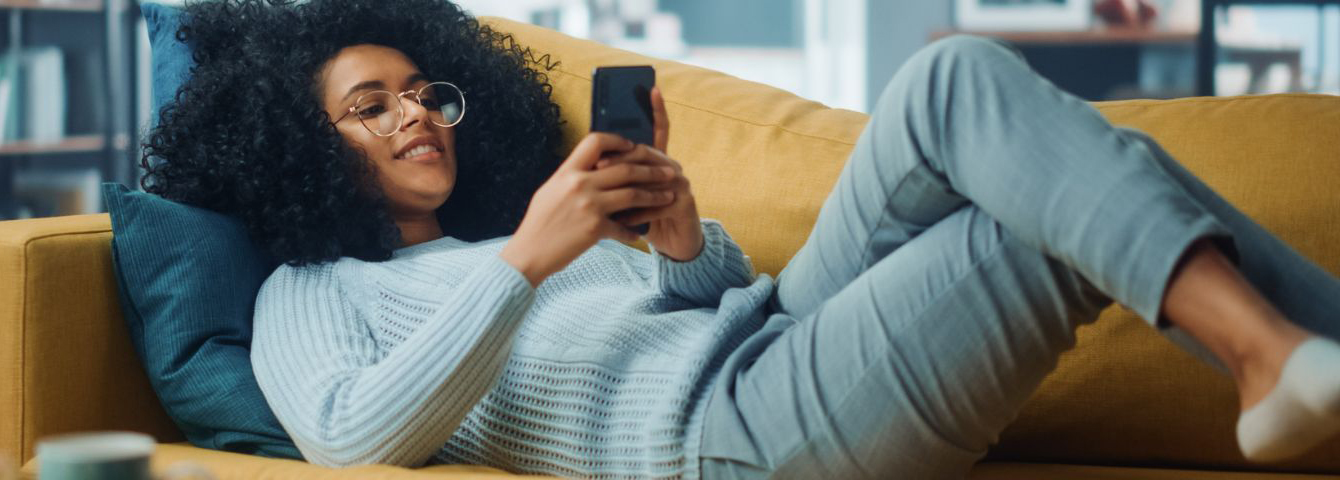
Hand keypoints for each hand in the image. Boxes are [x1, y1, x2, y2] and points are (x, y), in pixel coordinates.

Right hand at [500, 132, 678, 286]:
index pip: (596, 141)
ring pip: (633, 194)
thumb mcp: (551, 191)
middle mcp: (579, 184)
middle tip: (669, 171)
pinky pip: (624, 227)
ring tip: (670, 196)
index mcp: (567, 171)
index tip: (634, 146)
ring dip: (655, 195)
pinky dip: (633, 231)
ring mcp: (589, 206)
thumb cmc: (539, 223)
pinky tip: (639, 234)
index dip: (618, 140)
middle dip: (652, 169)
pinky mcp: (595, 229)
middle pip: (625, 168)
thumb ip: (573, 177)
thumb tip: (594, 166)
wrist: (528, 254)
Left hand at [597, 86, 703, 261]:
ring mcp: (682, 184)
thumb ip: (618, 176)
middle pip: (647, 153)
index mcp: (659, 161)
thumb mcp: (628, 194)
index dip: (657, 109)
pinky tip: (622, 220)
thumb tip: (592, 159)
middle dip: (622, 157)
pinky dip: (638, 213)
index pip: (659, 129)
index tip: (652, 88)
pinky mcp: (685, 204)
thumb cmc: (645, 218)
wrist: (673, 246)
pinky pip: (657, 204)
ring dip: (626, 187)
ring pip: (651, 178)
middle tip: (598, 163)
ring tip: (604, 191)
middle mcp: (673, 167)